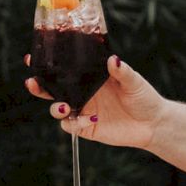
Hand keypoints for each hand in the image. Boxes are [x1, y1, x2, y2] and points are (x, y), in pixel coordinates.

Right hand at [24, 53, 166, 149]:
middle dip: (38, 86)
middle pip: (51, 90)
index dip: (45, 65)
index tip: (32, 58)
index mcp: (88, 77)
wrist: (153, 123)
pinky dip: (76, 123)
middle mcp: (82, 93)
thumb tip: (113, 59)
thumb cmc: (144, 97)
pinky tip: (92, 119)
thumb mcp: (134, 81)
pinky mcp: (87, 128)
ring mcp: (83, 111)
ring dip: (55, 107)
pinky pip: (72, 126)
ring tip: (65, 107)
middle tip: (32, 81)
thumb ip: (122, 71)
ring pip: (57, 109)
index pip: (63, 69)